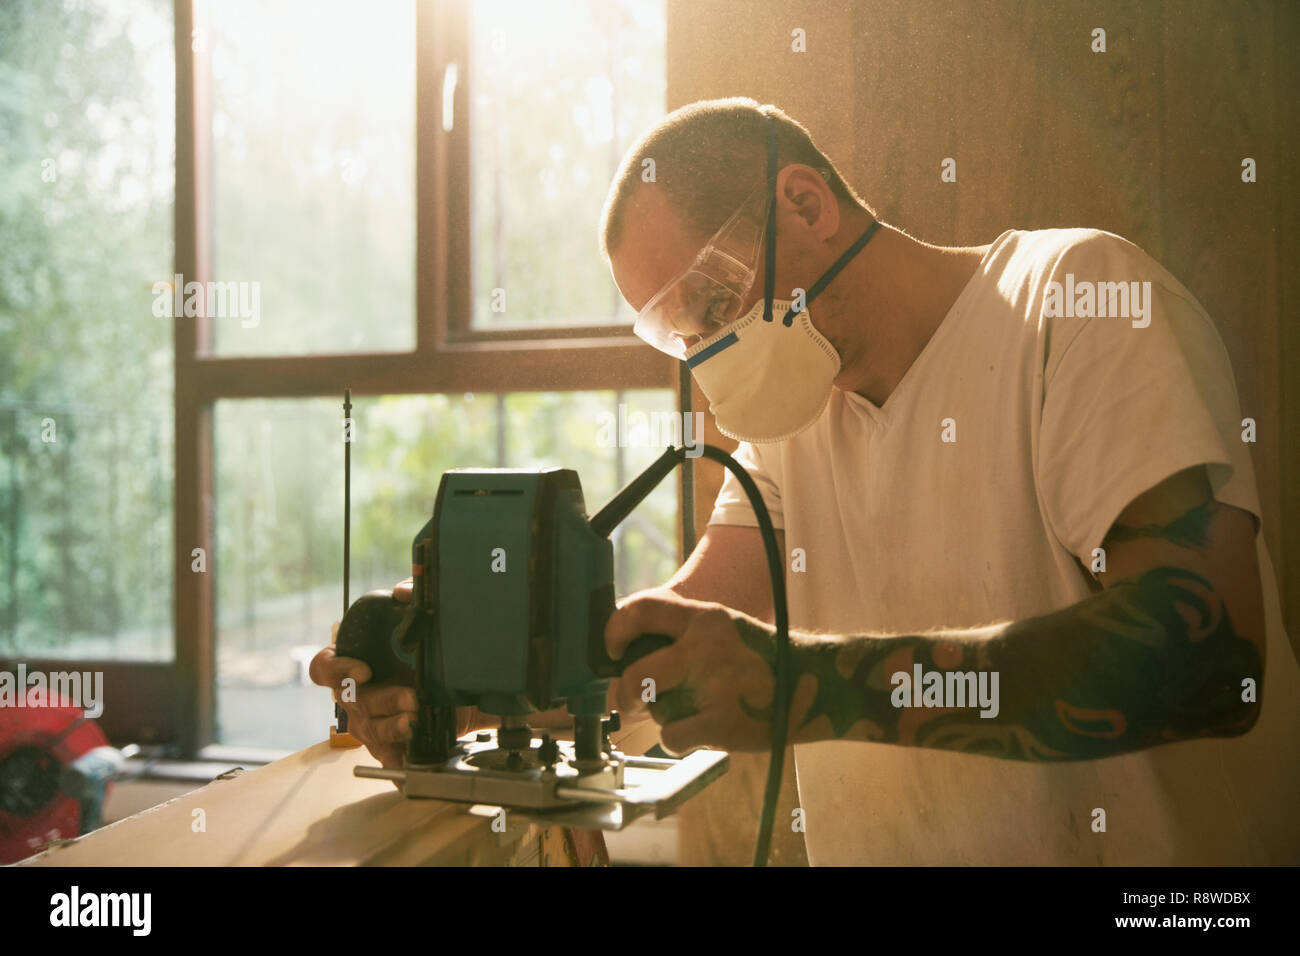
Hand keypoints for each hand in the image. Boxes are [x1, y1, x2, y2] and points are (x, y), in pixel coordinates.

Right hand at [310, 577, 491, 770]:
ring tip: (416, 721)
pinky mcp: (388, 744)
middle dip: (384, 699)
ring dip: (392, 725)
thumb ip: (411, 594)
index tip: (365, 669)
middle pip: (354, 701)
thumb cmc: (426, 649)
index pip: (323, 667)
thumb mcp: (422, 618)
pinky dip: (396, 753)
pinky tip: (409, 751)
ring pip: (369, 728)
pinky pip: (384, 754)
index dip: (338, 669)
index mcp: (353, 664)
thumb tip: (402, 593)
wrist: (459, 687)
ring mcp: (369, 721)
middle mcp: (356, 694)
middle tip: (412, 697)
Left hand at [605, 589, 779, 753]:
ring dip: (667, 716)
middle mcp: (705, 648)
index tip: (613, 650)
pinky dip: (680, 741)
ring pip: (657, 711)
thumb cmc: (758, 658)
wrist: (812, 685)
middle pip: (634, 675)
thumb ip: (680, 635)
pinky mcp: (722, 723)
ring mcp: (714, 687)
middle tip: (630, 700)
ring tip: (697, 709)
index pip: (641, 610)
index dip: (614, 631)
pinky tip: (702, 730)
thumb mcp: (722, 628)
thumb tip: (626, 656)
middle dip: (625, 695)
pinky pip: (672, 738)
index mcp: (703, 618)